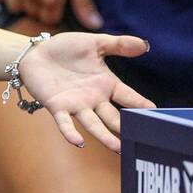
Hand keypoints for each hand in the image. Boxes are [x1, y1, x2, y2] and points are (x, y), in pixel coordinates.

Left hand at [15, 31, 154, 151]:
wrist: (36, 52)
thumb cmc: (66, 48)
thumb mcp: (95, 43)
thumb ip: (119, 45)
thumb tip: (145, 45)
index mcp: (106, 84)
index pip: (128, 96)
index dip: (140, 104)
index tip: (155, 113)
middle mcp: (94, 99)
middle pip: (113, 117)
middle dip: (126, 128)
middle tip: (141, 140)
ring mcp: (76, 105)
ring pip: (93, 124)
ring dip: (105, 137)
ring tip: (118, 148)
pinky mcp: (57, 107)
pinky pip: (65, 123)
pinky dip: (70, 132)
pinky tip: (78, 141)